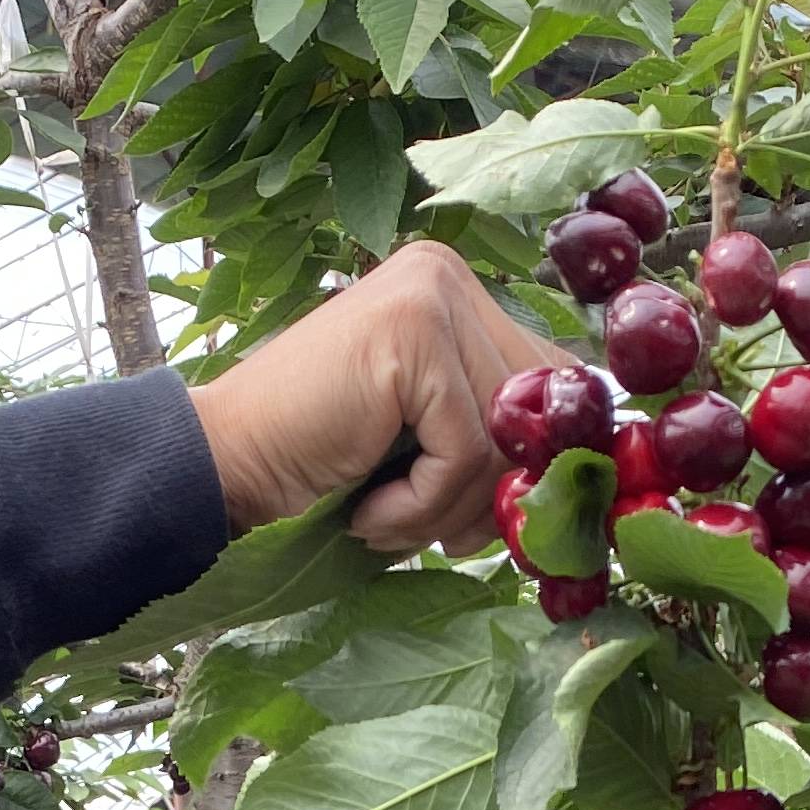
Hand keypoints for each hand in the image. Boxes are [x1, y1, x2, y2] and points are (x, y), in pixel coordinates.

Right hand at [188, 243, 569, 555]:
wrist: (224, 470)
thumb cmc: (323, 470)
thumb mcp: (432, 445)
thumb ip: (500, 438)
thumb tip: (586, 473)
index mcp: (460, 297)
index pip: (556, 387)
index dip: (534, 467)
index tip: (485, 523)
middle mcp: (450, 279)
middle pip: (540, 414)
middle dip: (492, 497)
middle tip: (426, 531)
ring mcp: (432, 296)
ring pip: (503, 440)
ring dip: (449, 510)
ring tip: (383, 517)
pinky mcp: (412, 333)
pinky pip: (466, 451)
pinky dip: (420, 506)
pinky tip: (367, 510)